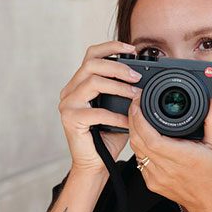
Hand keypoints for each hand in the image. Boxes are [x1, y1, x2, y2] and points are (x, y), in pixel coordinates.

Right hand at [58, 40, 142, 174]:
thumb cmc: (107, 136)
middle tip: (137, 76)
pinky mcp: (69, 119)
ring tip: (135, 95)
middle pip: (91, 64)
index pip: (91, 55)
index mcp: (79, 84)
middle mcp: (69, 91)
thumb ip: (124, 91)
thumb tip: (144, 77)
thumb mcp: (118, 108)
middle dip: (117, 67)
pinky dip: (115, 115)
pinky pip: (96, 111)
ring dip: (118, 87)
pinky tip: (128, 121)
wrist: (95, 164)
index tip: (131, 49)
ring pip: (92, 82)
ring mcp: (67, 104)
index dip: (111, 47)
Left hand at [128, 90, 211, 211]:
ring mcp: (156, 178)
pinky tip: (145, 138)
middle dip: (133, 120)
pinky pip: (139, 161)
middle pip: (137, 142)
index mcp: (182, 158)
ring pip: (136, 151)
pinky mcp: (152, 183)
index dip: (140, 120)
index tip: (139, 105)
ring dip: (134, 133)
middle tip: (136, 105)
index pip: (151, 138)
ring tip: (139, 118)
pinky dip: (139, 147)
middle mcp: (166, 169)